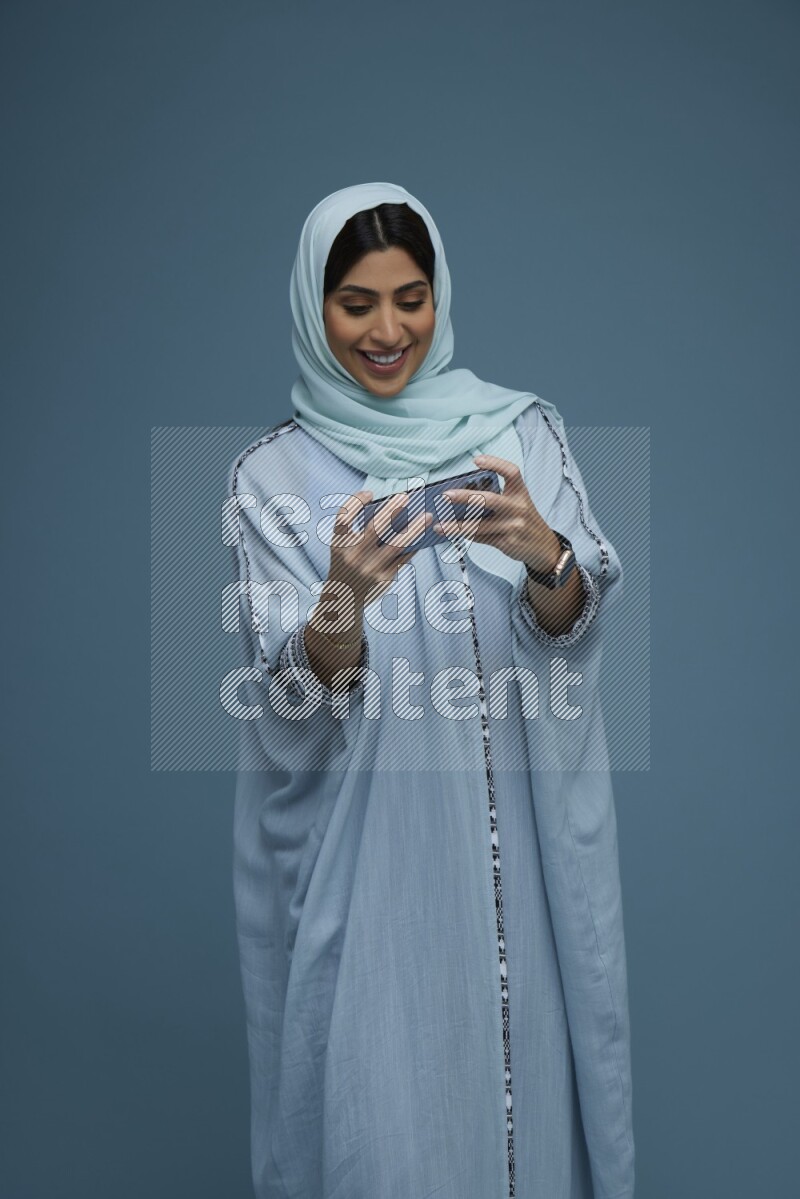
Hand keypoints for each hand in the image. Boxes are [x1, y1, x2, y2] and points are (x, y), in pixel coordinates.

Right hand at [325, 489, 432, 614]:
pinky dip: (415, 545)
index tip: (371, 493)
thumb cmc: (347, 563)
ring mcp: (369, 569)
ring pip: (396, 545)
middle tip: (406, 497)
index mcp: (339, 544)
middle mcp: (352, 557)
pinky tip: (425, 535)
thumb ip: (358, 528)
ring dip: (414, 529)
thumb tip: (394, 510)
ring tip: (428, 516)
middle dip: (391, 510)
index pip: (344, 517)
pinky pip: (404, 558)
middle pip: (374, 529)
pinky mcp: (383, 579)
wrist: (344, 598)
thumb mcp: (344, 546)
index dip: (356, 502)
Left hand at [432, 454, 560, 571]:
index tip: (476, 460)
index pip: (511, 472)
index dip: (495, 463)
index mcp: (521, 493)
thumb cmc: (524, 520)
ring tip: (439, 526)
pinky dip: (465, 535)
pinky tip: (452, 533)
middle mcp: (518, 508)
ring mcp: (512, 526)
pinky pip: (481, 537)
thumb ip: (497, 498)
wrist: (543, 546)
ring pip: (479, 525)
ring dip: (456, 526)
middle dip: (465, 497)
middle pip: (489, 499)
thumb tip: (462, 496)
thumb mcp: (518, 504)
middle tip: (446, 495)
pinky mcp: (506, 542)